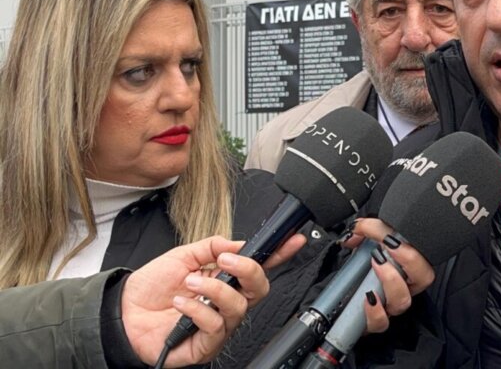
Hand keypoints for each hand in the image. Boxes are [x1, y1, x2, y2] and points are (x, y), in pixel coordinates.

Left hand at [123, 233, 305, 366]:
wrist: (123, 312)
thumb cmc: (153, 288)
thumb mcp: (184, 255)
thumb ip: (213, 246)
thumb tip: (238, 243)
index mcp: (226, 279)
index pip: (260, 266)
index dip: (280, 254)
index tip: (292, 240)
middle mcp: (227, 302)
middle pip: (260, 289)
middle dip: (248, 271)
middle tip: (225, 262)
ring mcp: (218, 324)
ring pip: (238, 307)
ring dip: (215, 290)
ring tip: (191, 283)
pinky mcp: (204, 344)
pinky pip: (214, 327)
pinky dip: (197, 310)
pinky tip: (181, 303)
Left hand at [343, 218, 434, 332]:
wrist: (346, 301)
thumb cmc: (363, 270)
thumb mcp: (364, 246)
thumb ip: (364, 232)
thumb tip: (356, 228)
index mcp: (409, 267)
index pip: (424, 253)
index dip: (414, 244)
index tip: (394, 233)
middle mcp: (405, 287)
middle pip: (424, 277)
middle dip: (410, 259)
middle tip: (389, 246)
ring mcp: (392, 306)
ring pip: (404, 300)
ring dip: (392, 280)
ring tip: (376, 264)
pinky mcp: (376, 321)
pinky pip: (382, 323)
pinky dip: (376, 311)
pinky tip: (369, 297)